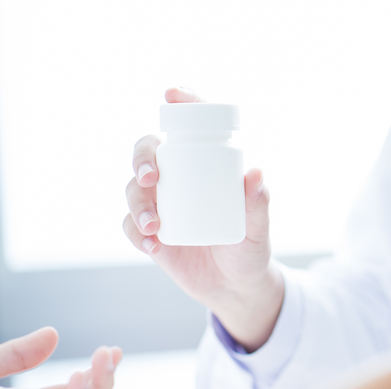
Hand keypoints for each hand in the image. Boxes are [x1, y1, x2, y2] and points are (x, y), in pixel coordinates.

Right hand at [123, 87, 283, 351]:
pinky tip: (152, 244)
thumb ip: (258, 204)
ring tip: (155, 225)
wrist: (236, 289)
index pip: (188, 127)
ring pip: (133, 190)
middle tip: (152, 177)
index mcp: (204, 168)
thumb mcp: (257, 229)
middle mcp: (177, 180)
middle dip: (142, 158)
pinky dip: (137, 233)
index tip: (172, 96)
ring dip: (137, 203)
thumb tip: (256, 174)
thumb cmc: (250, 250)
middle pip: (147, 152)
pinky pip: (131, 227)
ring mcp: (160, 206)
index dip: (180, 104)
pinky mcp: (150, 235)